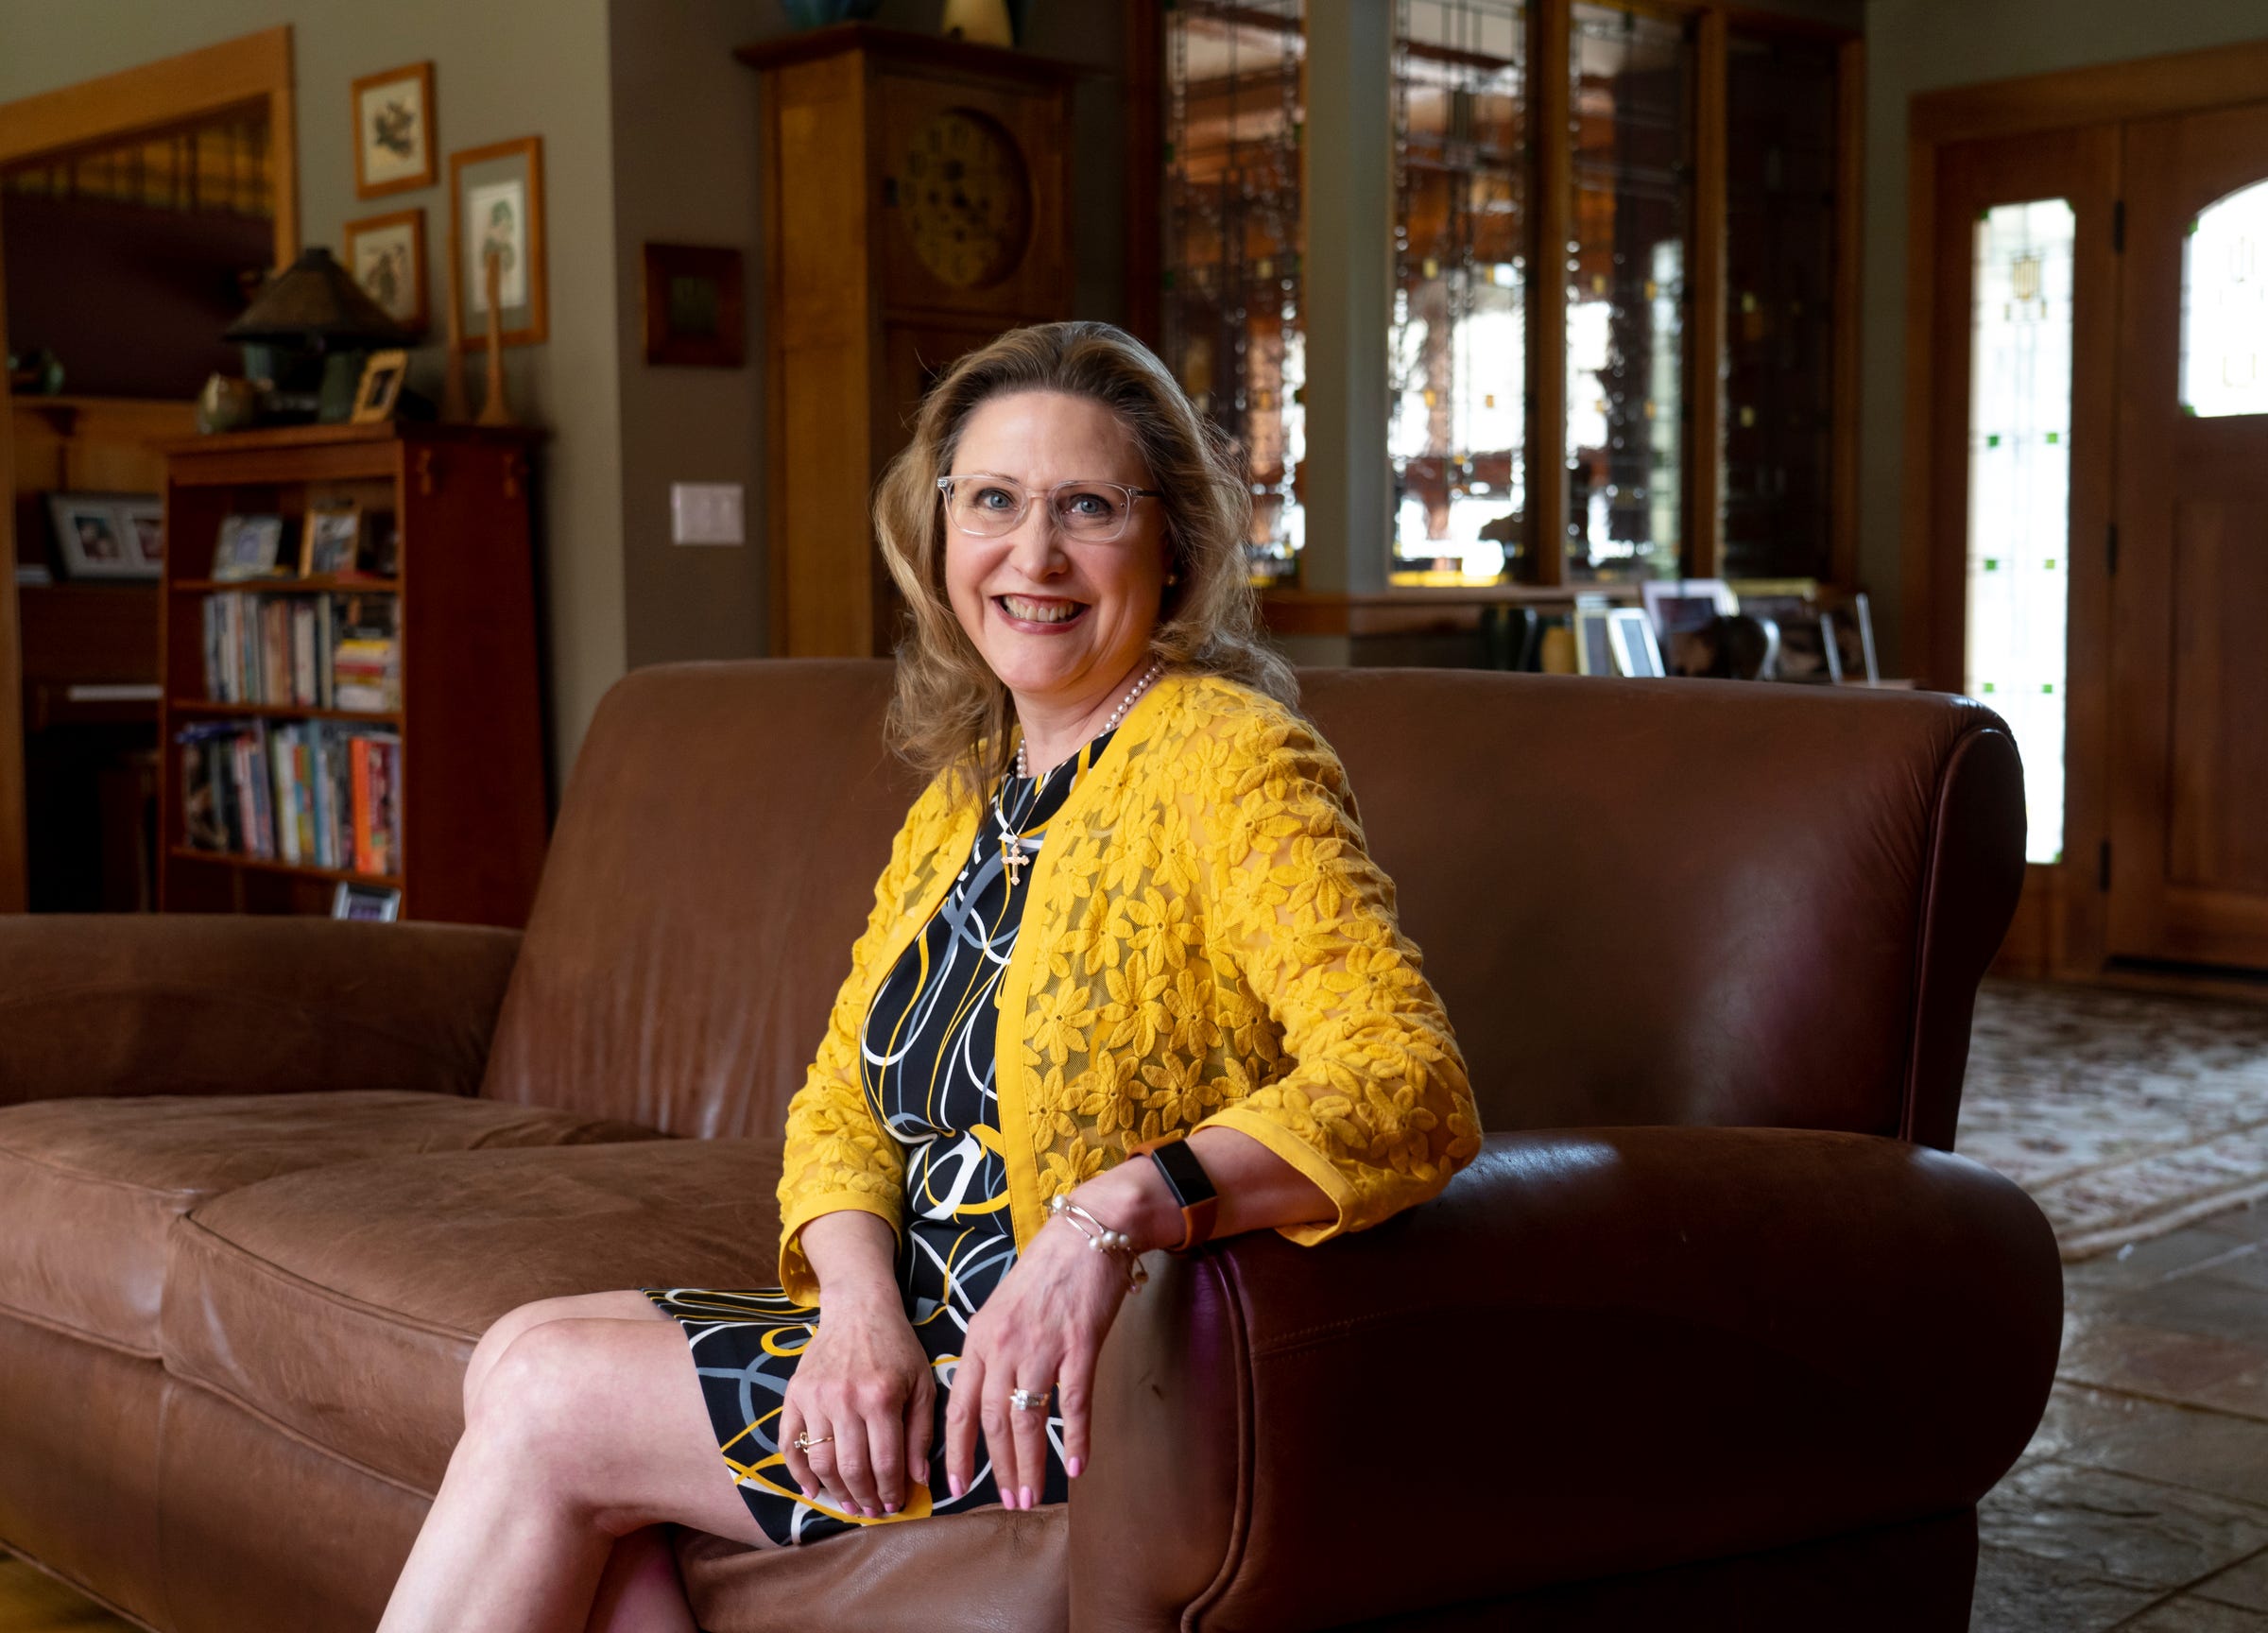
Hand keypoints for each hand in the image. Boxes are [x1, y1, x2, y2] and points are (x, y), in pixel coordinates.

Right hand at [778, 1288, 934, 1517]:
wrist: (859, 1309)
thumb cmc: (897, 1348)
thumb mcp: (923, 1385)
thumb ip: (921, 1433)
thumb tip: (917, 1480)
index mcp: (881, 1397)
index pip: (884, 1461)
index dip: (889, 1491)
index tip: (893, 1506)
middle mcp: (845, 1398)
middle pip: (850, 1467)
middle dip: (863, 1497)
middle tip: (871, 1511)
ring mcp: (815, 1397)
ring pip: (820, 1460)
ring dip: (833, 1490)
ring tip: (848, 1503)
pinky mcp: (794, 1393)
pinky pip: (789, 1442)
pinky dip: (797, 1471)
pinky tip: (811, 1488)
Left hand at [944, 1160, 1178, 1507]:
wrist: (1087, 1233)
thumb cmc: (1046, 1269)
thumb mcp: (1002, 1306)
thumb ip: (992, 1348)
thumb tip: (988, 1394)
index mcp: (979, 1337)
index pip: (958, 1405)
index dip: (955, 1449)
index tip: (953, 1485)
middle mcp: (1004, 1345)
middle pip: (992, 1420)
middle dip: (998, 1467)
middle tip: (1009, 1500)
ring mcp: (1042, 1346)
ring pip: (1027, 1418)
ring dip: (1029, 1462)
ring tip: (1032, 1495)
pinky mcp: (1080, 1345)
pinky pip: (1074, 1402)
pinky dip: (1076, 1437)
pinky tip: (1077, 1465)